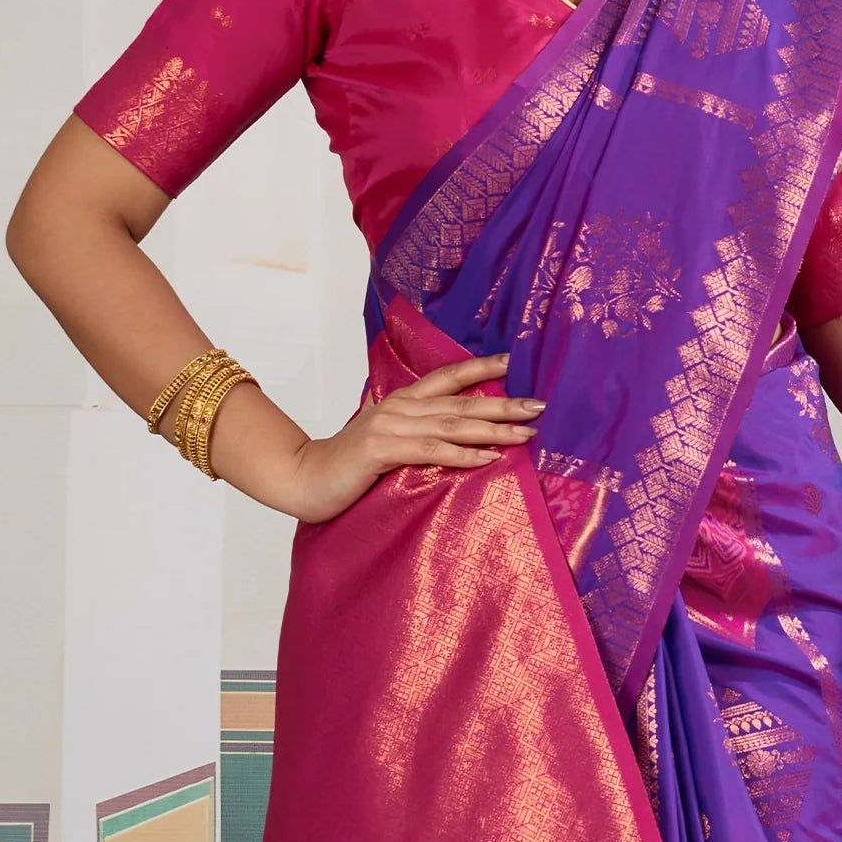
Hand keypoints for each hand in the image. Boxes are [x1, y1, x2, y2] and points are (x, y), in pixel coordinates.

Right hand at [285, 353, 544, 522]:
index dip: (479, 368)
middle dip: (502, 403)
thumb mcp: (386, 442)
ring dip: (492, 429)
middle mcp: (399, 408)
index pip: (446, 378)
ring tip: (525, 433)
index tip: (513, 363)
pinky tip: (488, 458)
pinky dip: (462, 455)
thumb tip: (452, 437)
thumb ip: (414, 433)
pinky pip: (431, 452)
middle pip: (460, 402)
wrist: (303, 478)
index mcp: (401, 402)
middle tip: (538, 405)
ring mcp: (390, 427)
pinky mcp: (382, 450)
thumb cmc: (347, 466)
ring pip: (452, 425)